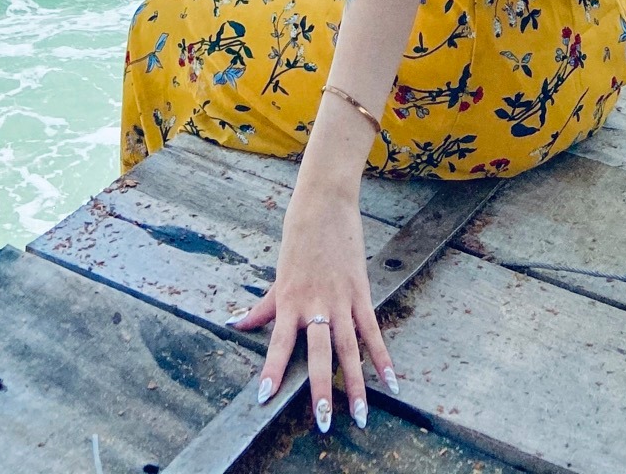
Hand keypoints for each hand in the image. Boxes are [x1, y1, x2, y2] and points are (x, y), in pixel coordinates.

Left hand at [228, 177, 394, 431]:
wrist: (324, 203)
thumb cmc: (298, 237)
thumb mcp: (278, 274)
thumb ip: (263, 306)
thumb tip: (235, 323)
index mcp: (289, 300)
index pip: (279, 342)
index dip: (272, 369)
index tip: (264, 396)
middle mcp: (315, 304)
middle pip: (319, 353)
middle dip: (321, 389)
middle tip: (322, 422)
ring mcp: (341, 299)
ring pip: (349, 348)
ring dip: (355, 384)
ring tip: (360, 415)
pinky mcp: (361, 292)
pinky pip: (373, 330)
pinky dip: (382, 357)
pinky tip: (391, 380)